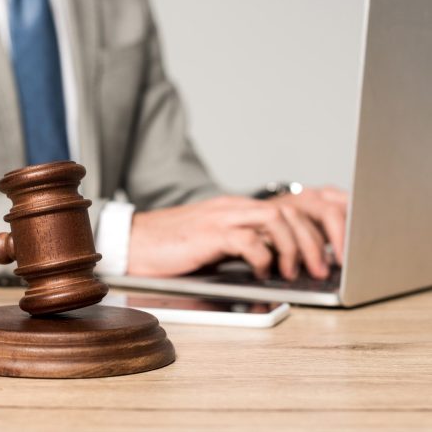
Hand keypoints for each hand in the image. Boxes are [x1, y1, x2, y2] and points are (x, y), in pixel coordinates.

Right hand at [128, 190, 347, 280]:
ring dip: (295, 248)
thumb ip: (247, 244)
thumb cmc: (174, 247)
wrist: (135, 242)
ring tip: (296, 272)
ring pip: (276, 219)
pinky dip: (263, 258)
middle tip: (323, 267)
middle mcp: (235, 207)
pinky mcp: (209, 233)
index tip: (339, 244)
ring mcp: (222, 217)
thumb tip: (280, 260)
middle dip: (317, 239)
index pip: (294, 202)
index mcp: (240, 208)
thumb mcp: (217, 242)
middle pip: (292, 209)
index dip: (323, 219)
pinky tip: (262, 272)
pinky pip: (248, 240)